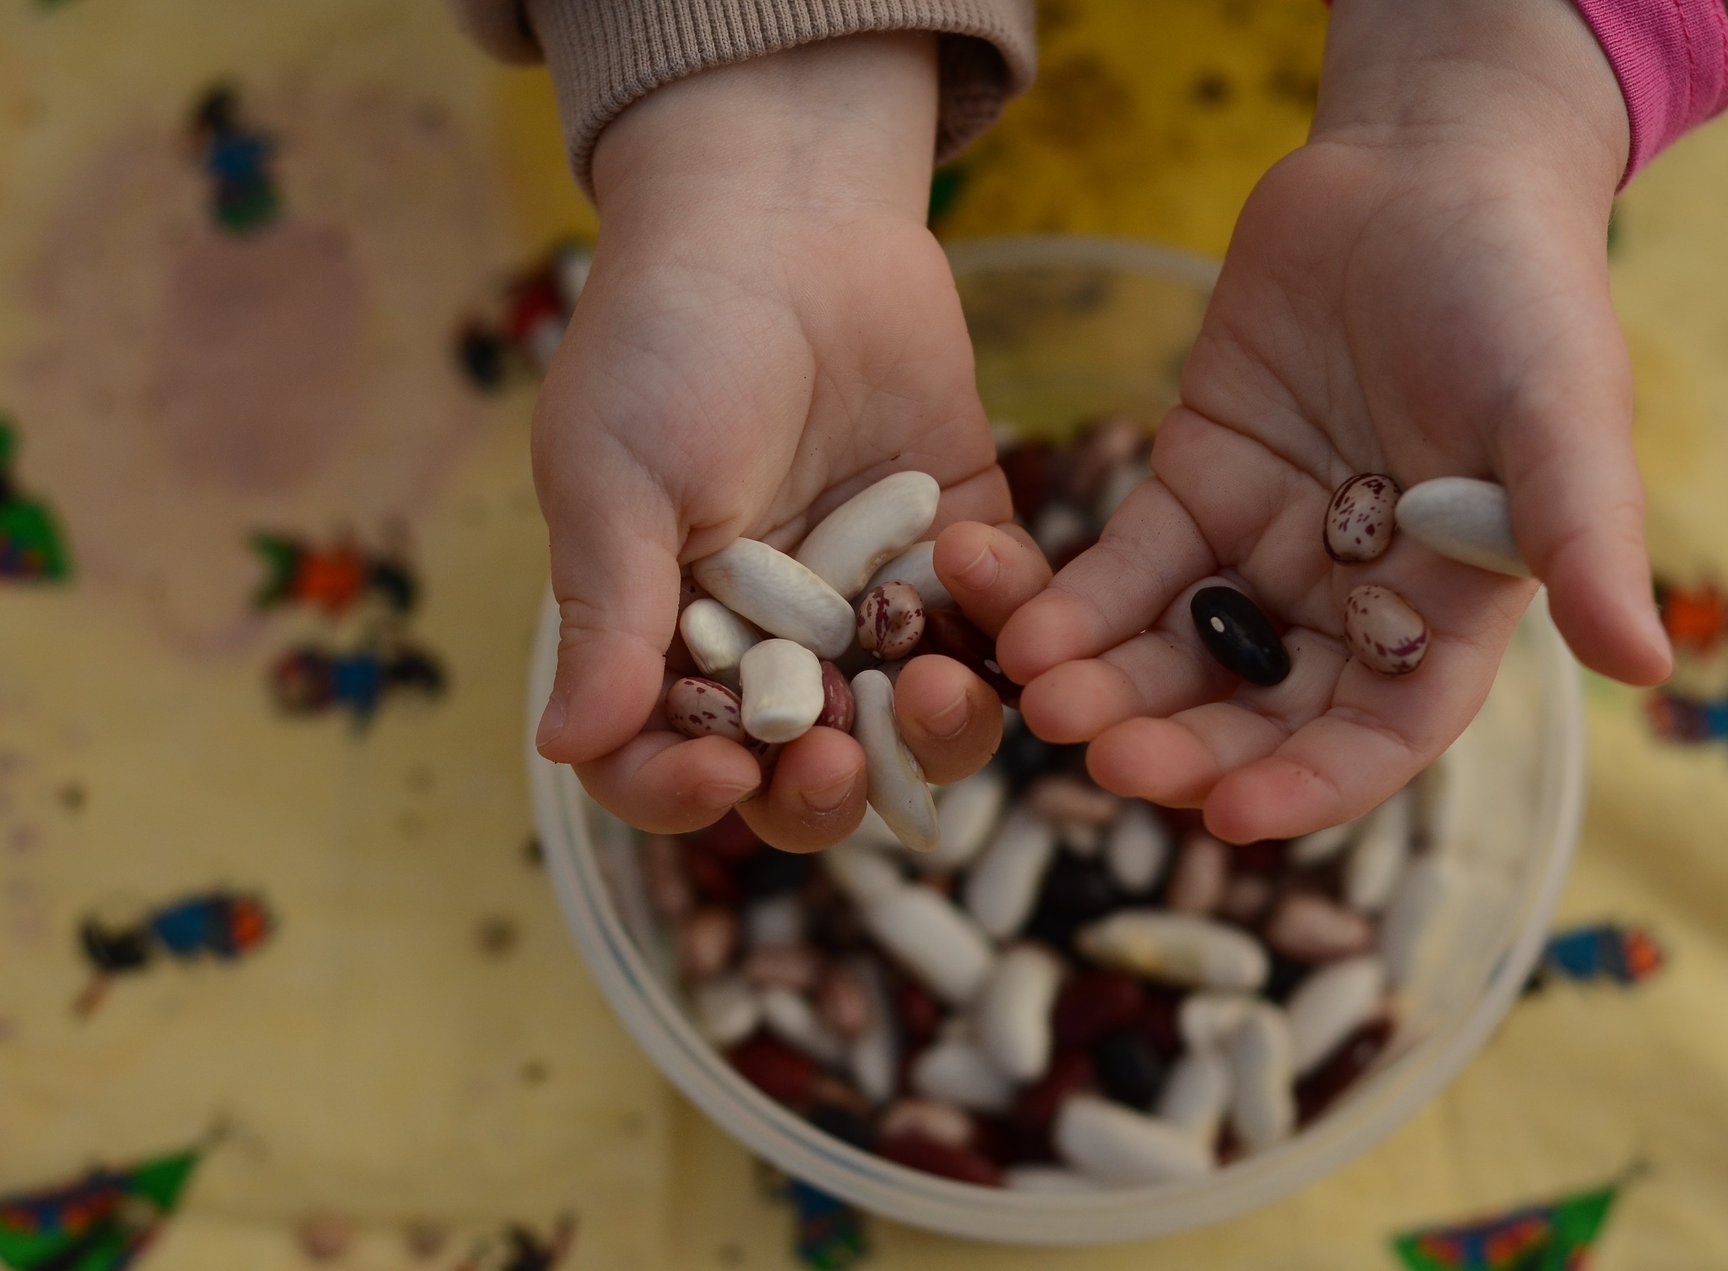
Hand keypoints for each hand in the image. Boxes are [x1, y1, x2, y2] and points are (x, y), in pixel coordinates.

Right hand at [533, 35, 1023, 850]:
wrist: (785, 220)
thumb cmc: (669, 342)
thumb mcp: (614, 478)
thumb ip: (610, 617)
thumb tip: (564, 747)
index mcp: (667, 637)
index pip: (666, 761)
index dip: (683, 794)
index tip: (719, 774)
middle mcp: (771, 643)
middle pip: (801, 772)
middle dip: (821, 788)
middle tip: (835, 756)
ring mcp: (871, 606)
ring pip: (912, 728)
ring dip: (928, 734)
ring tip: (933, 687)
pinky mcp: (956, 554)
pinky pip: (993, 630)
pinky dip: (999, 622)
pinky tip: (975, 560)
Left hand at [998, 0, 1671, 841]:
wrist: (1423, 167)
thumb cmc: (1520, 290)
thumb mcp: (1562, 408)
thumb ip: (1583, 534)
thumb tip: (1649, 665)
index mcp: (1448, 610)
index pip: (1379, 732)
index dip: (1311, 781)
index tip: (1232, 816)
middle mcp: (1350, 598)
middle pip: (1258, 708)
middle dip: (1183, 744)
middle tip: (1106, 759)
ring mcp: (1264, 546)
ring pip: (1177, 650)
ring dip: (1109, 686)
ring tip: (1041, 696)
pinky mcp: (1191, 484)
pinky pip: (1123, 565)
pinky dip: (1071, 600)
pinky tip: (1016, 622)